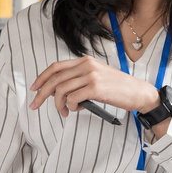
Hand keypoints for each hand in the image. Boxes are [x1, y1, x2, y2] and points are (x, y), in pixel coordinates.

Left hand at [30, 56, 159, 115]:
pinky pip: (72, 99)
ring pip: (61, 90)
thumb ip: (78, 80)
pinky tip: (78, 109)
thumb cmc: (117, 88)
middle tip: (35, 105)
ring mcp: (91, 76)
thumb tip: (56, 91)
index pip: (56, 67)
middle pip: (54, 79)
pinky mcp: (95, 88)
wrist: (137, 92)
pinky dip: (71, 107)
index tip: (34, 88)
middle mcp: (86, 65)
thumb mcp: (96, 77)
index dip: (42, 77)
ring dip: (58, 104)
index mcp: (85, 61)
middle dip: (41, 94)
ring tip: (65, 111)